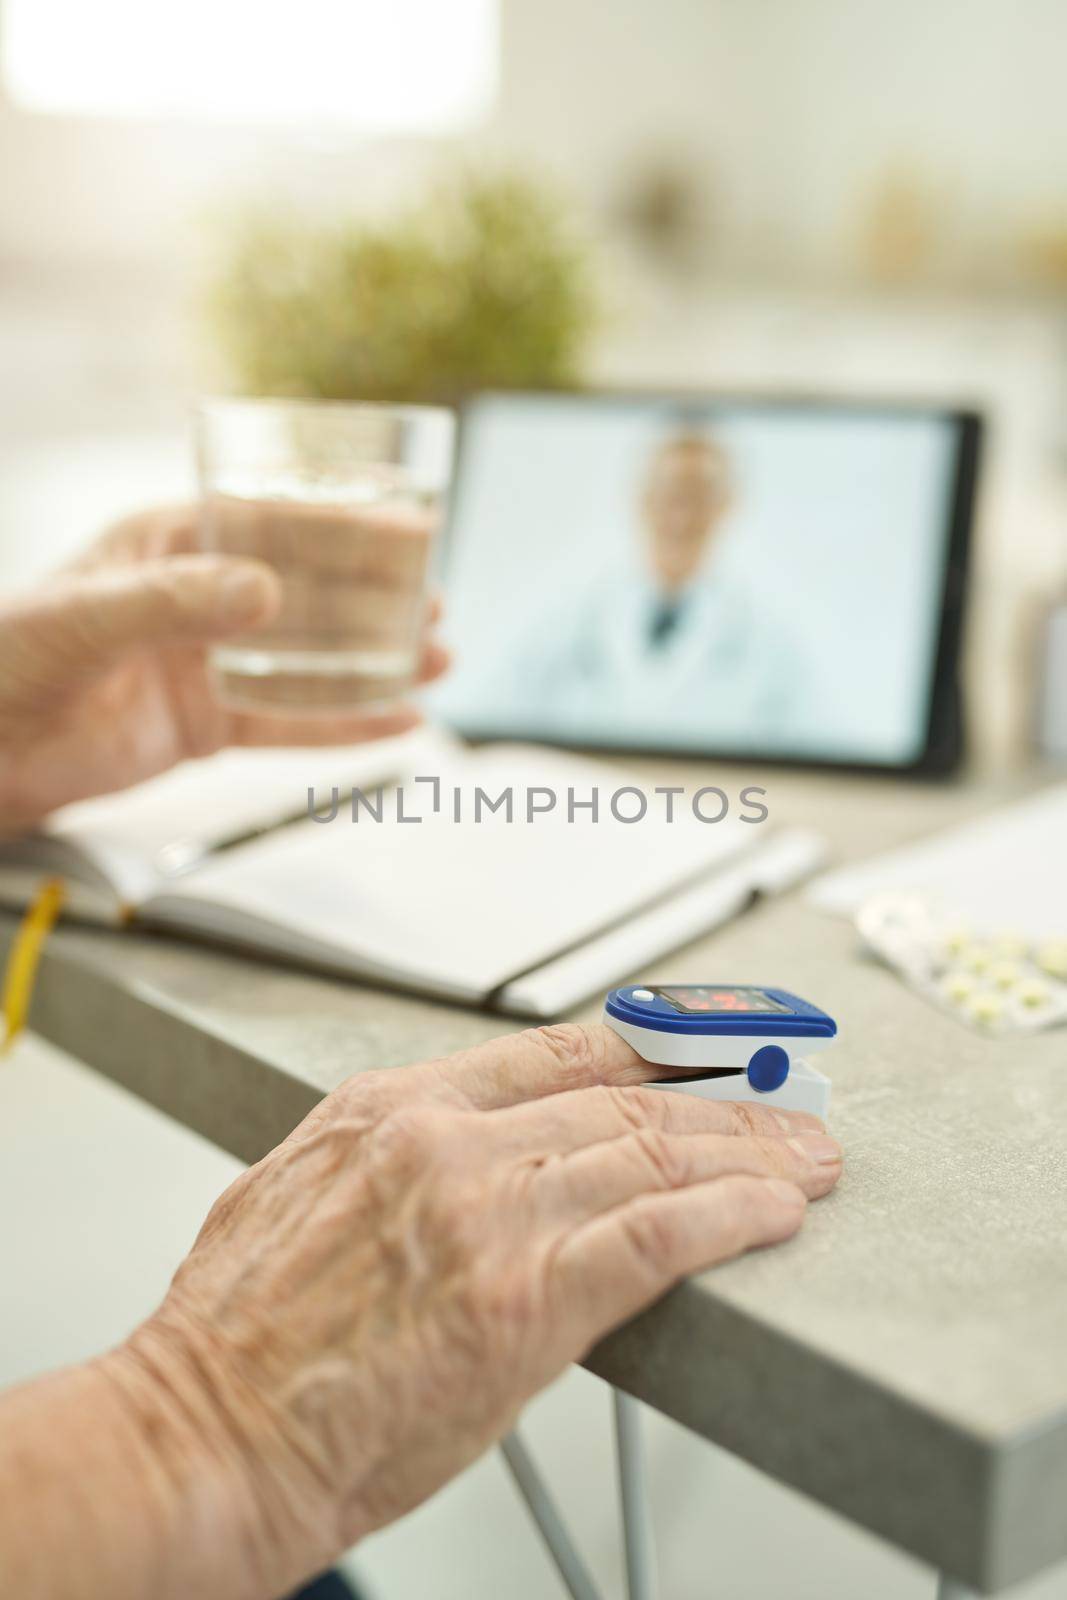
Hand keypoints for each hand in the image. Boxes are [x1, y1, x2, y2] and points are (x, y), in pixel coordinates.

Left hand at [0, 505, 447, 832]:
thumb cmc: (5, 662)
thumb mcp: (84, 618)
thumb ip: (174, 604)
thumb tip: (270, 593)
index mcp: (168, 544)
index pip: (272, 523)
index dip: (345, 525)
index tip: (409, 529)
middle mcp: (198, 598)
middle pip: (307, 590)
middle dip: (376, 596)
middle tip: (437, 601)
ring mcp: (208, 663)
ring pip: (309, 659)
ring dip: (375, 660)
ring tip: (439, 660)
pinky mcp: (207, 725)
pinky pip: (288, 725)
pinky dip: (344, 725)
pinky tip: (397, 721)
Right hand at [108, 1024, 841, 1596]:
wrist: (203, 1436)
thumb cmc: (235, 1338)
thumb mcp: (292, 1192)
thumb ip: (382, 1158)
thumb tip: (446, 1152)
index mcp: (392, 1109)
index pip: (557, 1051)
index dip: (651, 1048)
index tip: (706, 1051)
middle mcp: (449, 1144)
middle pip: (625, 1101)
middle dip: (724, 1105)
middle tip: (787, 1110)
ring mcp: (491, 1216)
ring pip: (654, 1156)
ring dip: (749, 1156)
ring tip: (806, 1160)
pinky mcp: (524, 1301)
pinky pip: (658, 1237)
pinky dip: (728, 1217)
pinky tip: (773, 1213)